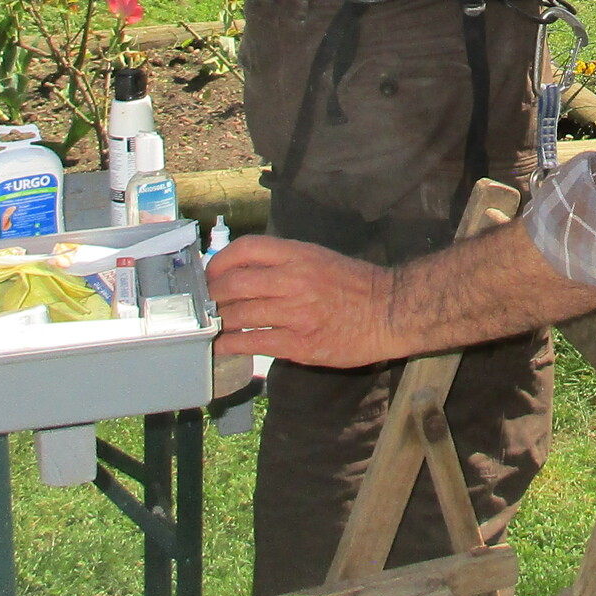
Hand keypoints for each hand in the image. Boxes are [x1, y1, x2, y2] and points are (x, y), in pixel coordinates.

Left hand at [206, 236, 399, 368]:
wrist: (389, 311)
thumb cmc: (355, 284)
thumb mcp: (319, 258)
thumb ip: (284, 262)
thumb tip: (243, 273)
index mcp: (299, 254)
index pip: (246, 248)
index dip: (220, 261)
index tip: (210, 273)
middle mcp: (294, 280)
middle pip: (235, 284)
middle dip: (212, 296)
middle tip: (205, 304)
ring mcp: (296, 313)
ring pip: (240, 315)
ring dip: (219, 322)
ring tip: (212, 326)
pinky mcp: (299, 343)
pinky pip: (254, 342)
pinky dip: (232, 344)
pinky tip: (224, 346)